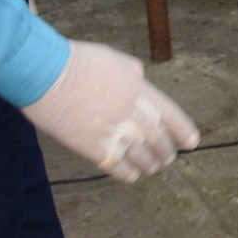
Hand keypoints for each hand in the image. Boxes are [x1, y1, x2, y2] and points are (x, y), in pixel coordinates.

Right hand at [22, 41, 198, 182]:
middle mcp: (129, 110)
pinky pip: (117, 166)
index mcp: (138, 87)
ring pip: (141, 154)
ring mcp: (111, 129)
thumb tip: (140, 87)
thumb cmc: (77, 61)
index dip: (182, 130)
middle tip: (170, 158)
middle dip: (166, 150)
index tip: (192, 142)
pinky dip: (128, 173)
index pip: (169, 113)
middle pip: (157, 137)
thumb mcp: (117, 61)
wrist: (45, 73)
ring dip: (150, 163)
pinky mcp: (90, 146)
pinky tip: (133, 176)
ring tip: (154, 168)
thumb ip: (133, 78)